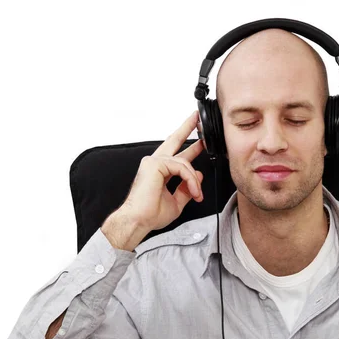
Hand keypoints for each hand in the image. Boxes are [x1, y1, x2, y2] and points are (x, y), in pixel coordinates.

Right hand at [118, 111, 204, 231]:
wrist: (138, 221)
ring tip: (197, 194)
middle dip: (187, 128)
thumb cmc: (150, 215)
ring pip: (184, 162)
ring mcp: (153, 162)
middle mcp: (155, 163)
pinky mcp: (155, 164)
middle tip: (196, 117)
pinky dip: (190, 179)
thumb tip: (198, 175)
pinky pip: (182, 167)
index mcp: (159, 171)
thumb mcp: (176, 202)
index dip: (190, 147)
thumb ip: (186, 188)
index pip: (176, 154)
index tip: (200, 142)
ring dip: (194, 180)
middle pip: (174, 140)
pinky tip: (193, 190)